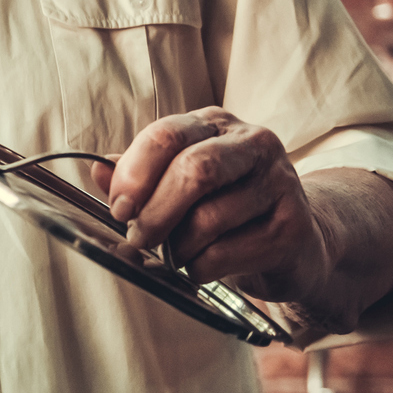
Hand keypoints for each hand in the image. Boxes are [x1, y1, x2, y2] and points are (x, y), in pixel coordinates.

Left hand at [94, 107, 329, 298]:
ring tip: (176, 255)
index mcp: (214, 125)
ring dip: (179, 247)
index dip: (134, 174)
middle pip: (193, 171)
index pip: (166, 135)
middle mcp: (253, 143)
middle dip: (155, 212)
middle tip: (138, 239)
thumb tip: (97, 169)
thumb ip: (138, 174)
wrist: (295, 241)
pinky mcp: (293, 226)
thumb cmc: (225, 207)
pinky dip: (201, 267)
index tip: (118, 208)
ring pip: (209, 219)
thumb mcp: (179, 183)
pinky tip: (201, 266)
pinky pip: (228, 252)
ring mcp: (280, 182)